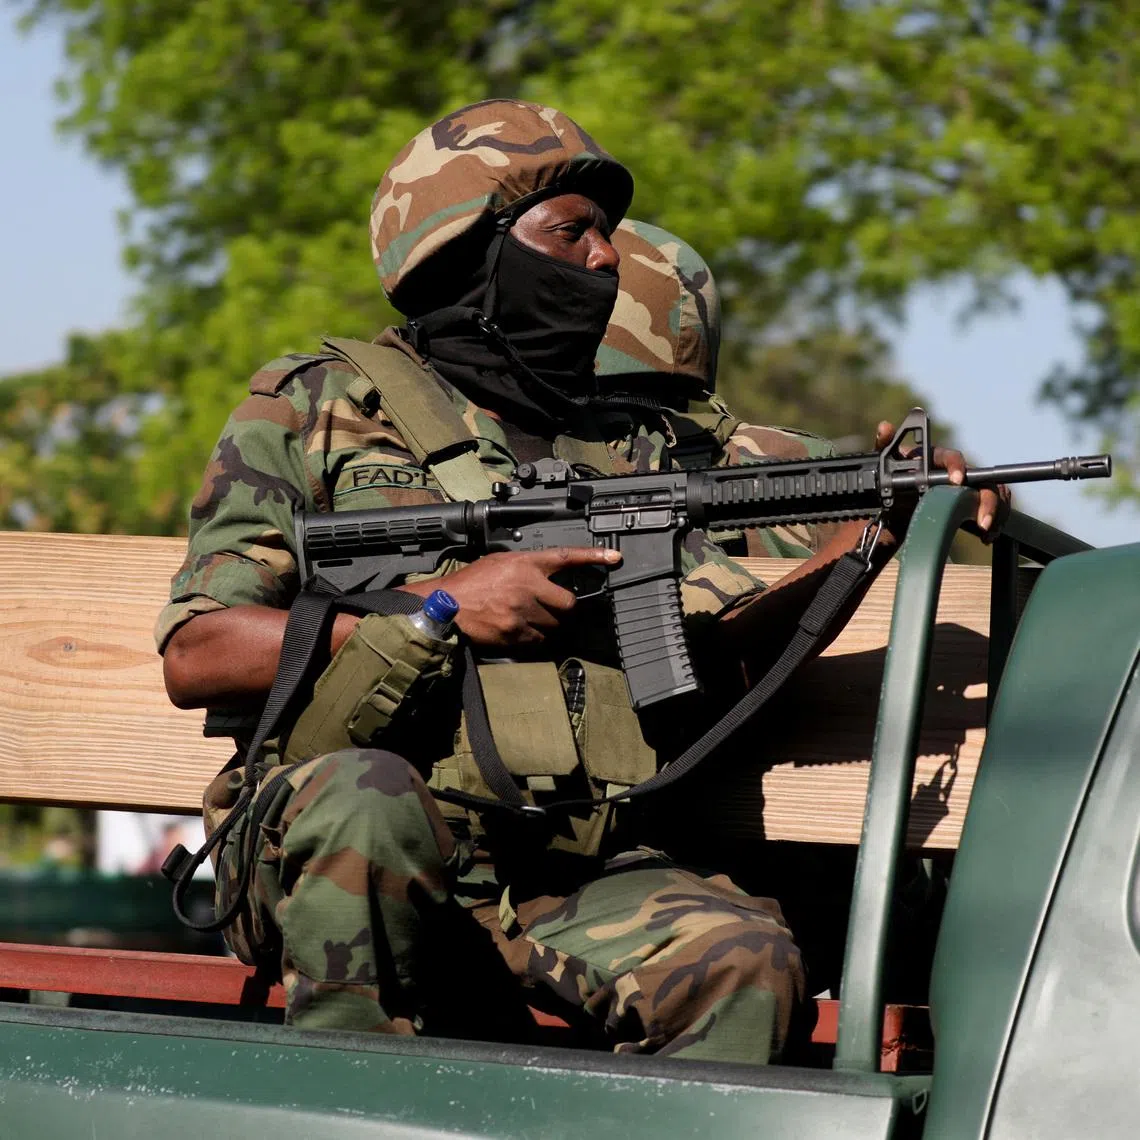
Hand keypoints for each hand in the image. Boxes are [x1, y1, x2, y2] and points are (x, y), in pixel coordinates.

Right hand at [403, 547, 620, 647]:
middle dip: (563, 608)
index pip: (565, 556)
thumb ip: (526, 566)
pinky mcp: (515, 633)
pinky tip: (519, 631)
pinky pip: (539, 640)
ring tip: (528, 619)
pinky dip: (534, 638)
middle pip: (568, 603)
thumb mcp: (499, 562)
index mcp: (524, 563)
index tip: (614, 559)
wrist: (446, 606)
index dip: (593, 557)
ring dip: (547, 625)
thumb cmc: (470, 584)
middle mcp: (527, 585)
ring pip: (555, 625)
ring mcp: (522, 611)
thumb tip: (546, 575)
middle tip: (552, 608)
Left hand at [874, 421, 1011, 541]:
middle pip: (981, 478)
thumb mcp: (885, 466)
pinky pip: (994, 507)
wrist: (896, 504)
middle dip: (986, 499)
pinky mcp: (970, 503)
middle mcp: (956, 471)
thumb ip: (885, 447)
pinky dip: (996, 520)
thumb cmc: (893, 479)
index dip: (957, 465)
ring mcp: (966, 487)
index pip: (952, 457)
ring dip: (995, 511)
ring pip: (993, 492)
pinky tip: (987, 536)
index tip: (957, 480)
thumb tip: (885, 426)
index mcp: (937, 459)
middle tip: (981, 522)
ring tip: (986, 531)